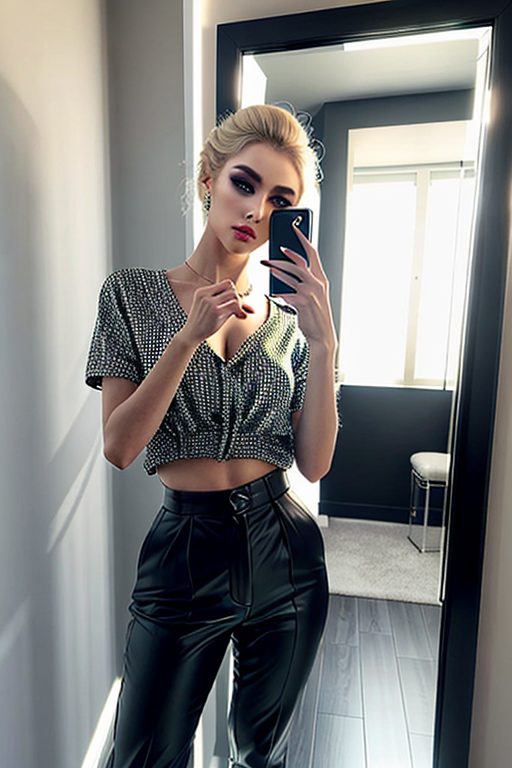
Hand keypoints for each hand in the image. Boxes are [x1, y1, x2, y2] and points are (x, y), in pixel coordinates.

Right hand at [179, 280, 253, 346]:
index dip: (232, 291)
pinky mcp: (216, 311)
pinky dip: (240, 311)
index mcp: (202, 291)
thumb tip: (244, 299)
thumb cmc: (202, 323)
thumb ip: (223, 302)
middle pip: (231, 287)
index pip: (226, 283)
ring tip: (237, 313)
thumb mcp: (209, 308)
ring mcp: (210, 302)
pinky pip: (235, 306)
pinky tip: (240, 316)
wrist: (191, 335)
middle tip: (236, 309)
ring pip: (234, 295)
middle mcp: (205, 294)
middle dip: (237, 298)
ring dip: (239, 304)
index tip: (232, 302)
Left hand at [261, 228, 335, 349]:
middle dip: (285, 253)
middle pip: (299, 261)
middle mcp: (318, 282)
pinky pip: (284, 291)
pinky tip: (271, 291)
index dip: (302, 238)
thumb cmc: (315, 315)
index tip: (294, 228)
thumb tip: (284, 272)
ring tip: (266, 264)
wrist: (322, 335)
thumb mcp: (314, 295)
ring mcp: (310, 292)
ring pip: (289, 273)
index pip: (312, 252)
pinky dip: (276, 290)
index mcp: (322, 278)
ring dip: (275, 267)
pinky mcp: (301, 301)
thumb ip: (304, 282)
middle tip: (273, 248)